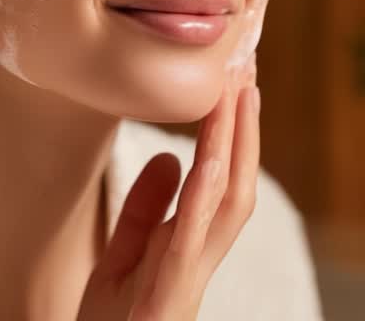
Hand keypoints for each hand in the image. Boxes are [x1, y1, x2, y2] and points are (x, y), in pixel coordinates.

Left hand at [77, 58, 260, 320]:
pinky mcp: (166, 305)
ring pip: (225, 207)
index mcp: (185, 256)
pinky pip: (190, 244)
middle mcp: (196, 268)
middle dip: (244, 128)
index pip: (220, 186)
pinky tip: (212, 156)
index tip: (235, 81)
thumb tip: (171, 154)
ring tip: (238, 93)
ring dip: (234, 146)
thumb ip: (146, 212)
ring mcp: (185, 286)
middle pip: (235, 187)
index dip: (235, 134)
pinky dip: (205, 196)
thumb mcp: (119, 264)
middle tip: (245, 68)